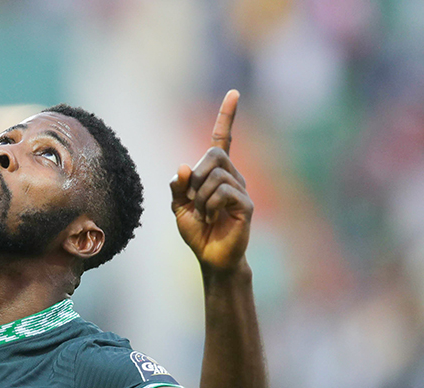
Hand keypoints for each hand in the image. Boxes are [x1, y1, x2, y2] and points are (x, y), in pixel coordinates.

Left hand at [170, 90, 251, 271]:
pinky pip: (223, 191)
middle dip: (195, 177)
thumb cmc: (197, 231)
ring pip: (214, 176)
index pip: (223, 139)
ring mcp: (241, 189)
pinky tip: (210, 218)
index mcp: (216, 174)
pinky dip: (209, 205)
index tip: (234, 93)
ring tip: (203, 215)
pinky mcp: (245, 204)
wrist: (211, 257)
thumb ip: (178, 187)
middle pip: (213, 154)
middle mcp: (232, 176)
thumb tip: (183, 166)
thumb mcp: (179, 207)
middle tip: (193, 200)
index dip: (227, 117)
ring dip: (200, 198)